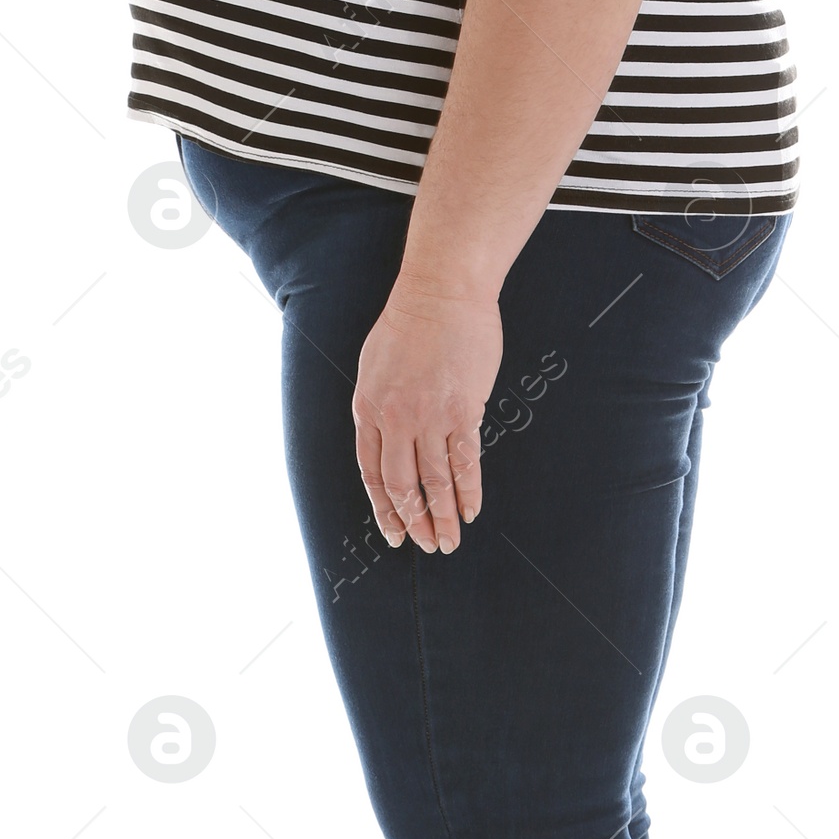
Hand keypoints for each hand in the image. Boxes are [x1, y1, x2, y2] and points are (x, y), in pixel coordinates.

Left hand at [352, 278, 501, 552]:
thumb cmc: (408, 324)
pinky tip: (471, 510)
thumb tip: (388, 443)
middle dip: (415, 523)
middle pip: (402, 486)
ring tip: (451, 541)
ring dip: (443, 517)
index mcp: (367, 409)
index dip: (384, 509)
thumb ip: (378, 408)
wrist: (442, 292)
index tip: (395, 534)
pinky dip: (468, 491)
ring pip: (434, 482)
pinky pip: (465, 462)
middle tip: (428, 546)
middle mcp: (394, 419)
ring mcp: (429, 417)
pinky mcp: (462, 410)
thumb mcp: (374, 368)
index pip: (372, 474)